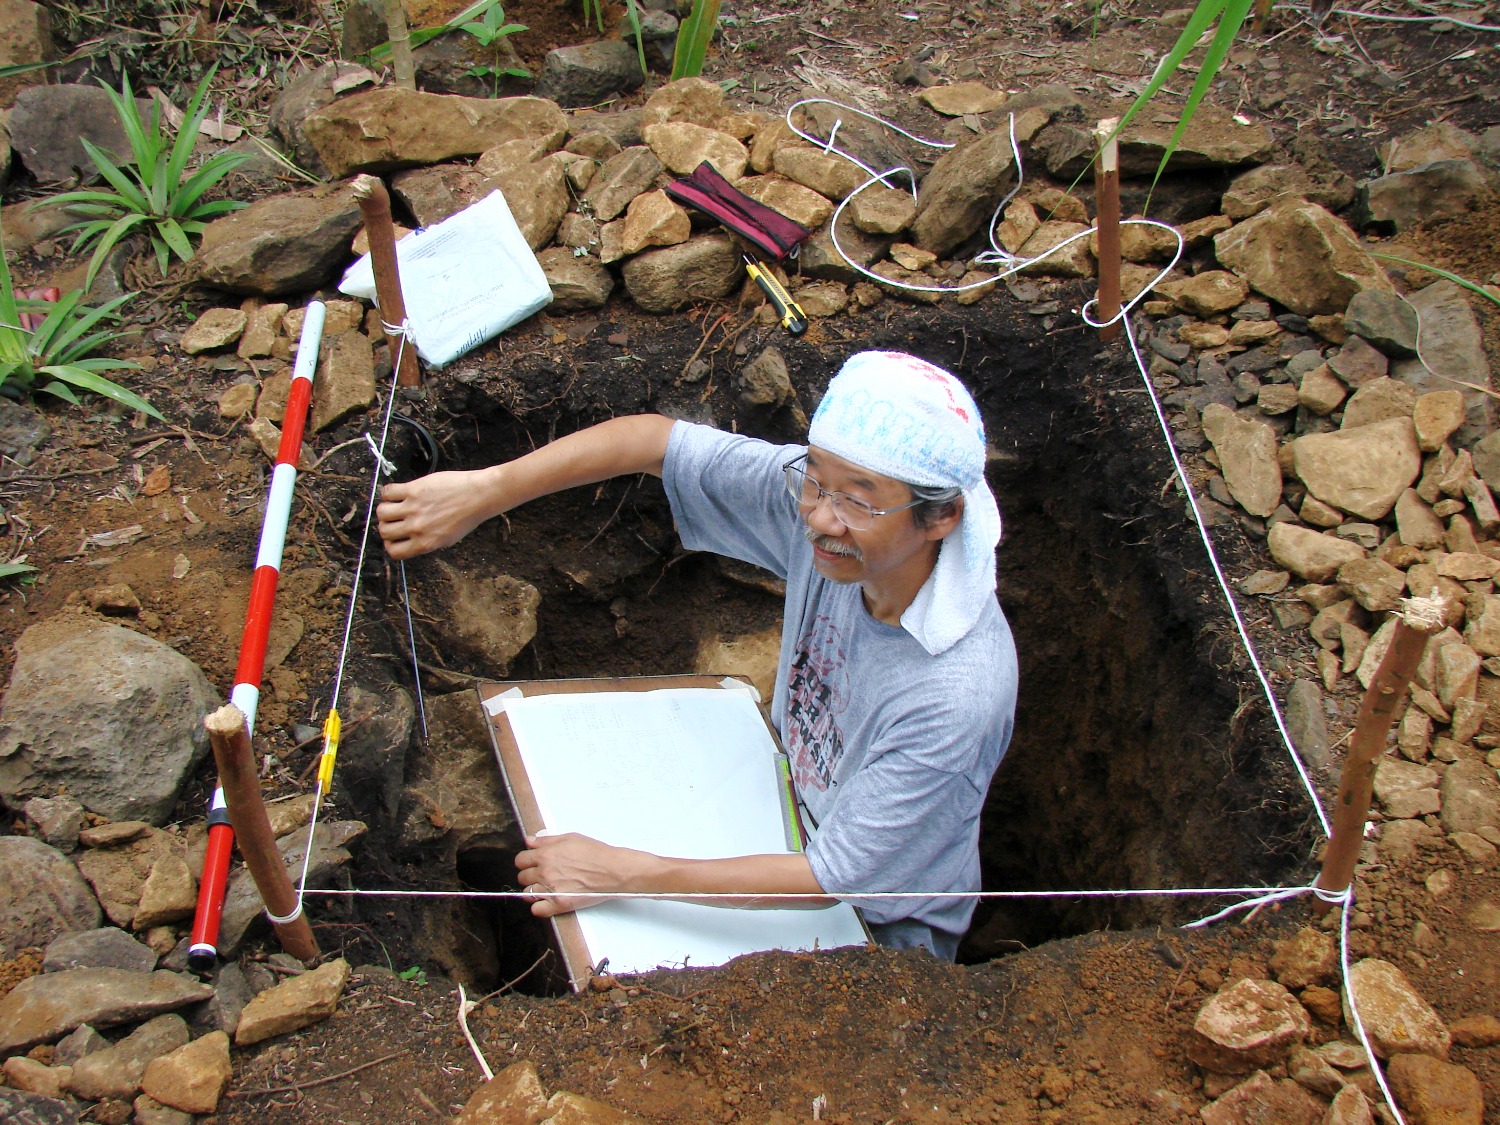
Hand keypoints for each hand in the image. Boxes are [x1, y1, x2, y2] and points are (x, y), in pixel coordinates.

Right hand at [376, 469, 499, 558]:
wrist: (479, 496)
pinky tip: (396, 492)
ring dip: (385, 509)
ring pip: (381, 512)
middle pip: (384, 532)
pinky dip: (388, 493)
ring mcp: (413, 508)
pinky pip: (388, 492)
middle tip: (394, 519)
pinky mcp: (413, 490)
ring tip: (394, 505)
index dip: (391, 544)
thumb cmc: (467, 516)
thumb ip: (427, 543)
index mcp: (425, 544)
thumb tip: (410, 542)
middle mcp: (416, 528)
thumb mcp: (447, 539)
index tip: (394, 538)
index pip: (394, 552)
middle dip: (386, 526)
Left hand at [515, 833, 652, 918]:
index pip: (520, 860)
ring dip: (534, 890)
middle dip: (530, 875)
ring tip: (546, 888)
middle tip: (541, 875)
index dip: (526, 861)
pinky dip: (539, 907)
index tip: (531, 863)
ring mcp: (551, 889)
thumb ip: (546, 840)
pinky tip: (547, 901)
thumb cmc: (595, 853)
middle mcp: (545, 872)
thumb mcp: (570, 838)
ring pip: (527, 893)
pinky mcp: (559, 904)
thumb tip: (529, 841)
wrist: (612, 870)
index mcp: (545, 855)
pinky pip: (536, 910)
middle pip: (522, 877)